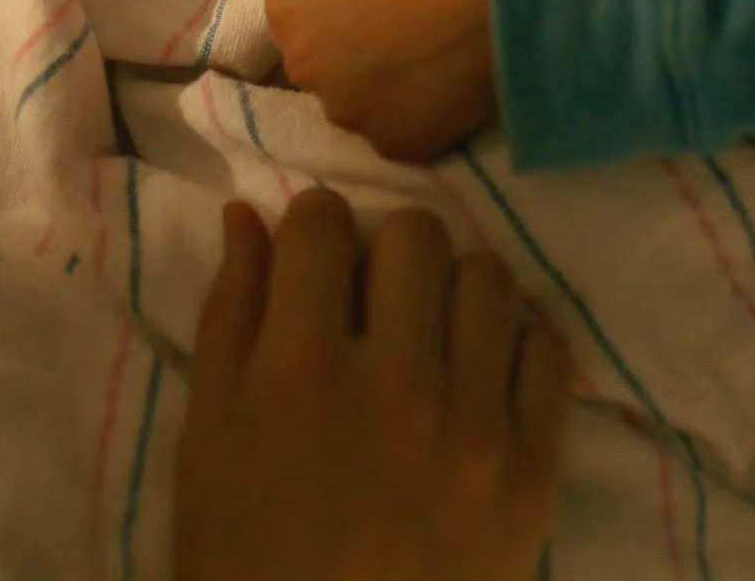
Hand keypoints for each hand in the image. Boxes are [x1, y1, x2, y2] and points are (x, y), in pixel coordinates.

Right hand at [173, 191, 569, 580]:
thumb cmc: (245, 564)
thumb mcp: (205, 444)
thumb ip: (230, 316)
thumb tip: (251, 210)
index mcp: (300, 372)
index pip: (323, 220)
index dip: (312, 233)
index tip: (314, 267)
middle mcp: (397, 384)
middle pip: (416, 232)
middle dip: (386, 255)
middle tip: (373, 307)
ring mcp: (476, 428)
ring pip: (490, 277)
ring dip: (454, 295)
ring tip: (432, 342)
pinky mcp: (534, 475)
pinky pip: (550, 352)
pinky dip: (517, 352)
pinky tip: (482, 382)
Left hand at [268, 0, 493, 160]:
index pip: (302, 9)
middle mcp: (304, 63)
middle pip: (326, 61)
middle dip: (359, 47)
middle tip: (414, 24)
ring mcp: (349, 111)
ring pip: (363, 102)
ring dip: (391, 86)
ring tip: (441, 55)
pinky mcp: (398, 145)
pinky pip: (405, 131)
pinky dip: (427, 113)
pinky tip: (458, 82)